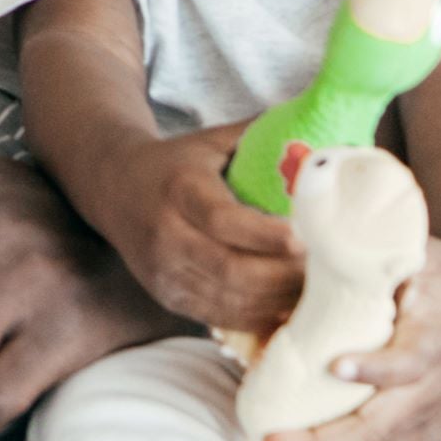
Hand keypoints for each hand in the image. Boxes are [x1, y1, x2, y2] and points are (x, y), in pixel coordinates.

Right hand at [73, 122, 304, 343]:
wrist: (114, 188)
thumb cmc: (176, 163)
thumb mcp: (211, 140)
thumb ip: (259, 134)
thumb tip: (320, 122)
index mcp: (180, 190)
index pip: (222, 220)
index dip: (264, 235)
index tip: (304, 238)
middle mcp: (167, 236)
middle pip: (229, 269)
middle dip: (282, 277)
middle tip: (326, 270)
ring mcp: (165, 273)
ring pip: (228, 300)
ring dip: (276, 302)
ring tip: (317, 293)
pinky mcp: (169, 298)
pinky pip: (220, 317)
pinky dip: (258, 318)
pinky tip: (289, 310)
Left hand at [257, 234, 440, 440]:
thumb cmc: (437, 269)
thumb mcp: (414, 251)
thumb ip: (368, 256)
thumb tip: (296, 249)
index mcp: (435, 336)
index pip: (411, 360)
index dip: (376, 367)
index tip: (335, 365)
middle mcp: (429, 384)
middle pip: (381, 426)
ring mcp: (418, 411)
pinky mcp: (402, 423)